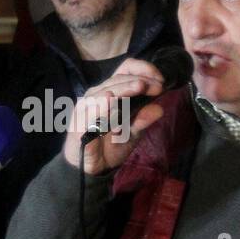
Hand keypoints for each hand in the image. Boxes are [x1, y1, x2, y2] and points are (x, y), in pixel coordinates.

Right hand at [62, 57, 166, 174]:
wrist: (93, 169)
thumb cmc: (111, 146)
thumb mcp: (133, 133)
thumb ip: (142, 120)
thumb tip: (159, 109)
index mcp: (110, 92)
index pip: (124, 70)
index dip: (142, 69)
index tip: (160, 80)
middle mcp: (96, 95)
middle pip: (117, 80)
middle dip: (139, 81)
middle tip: (157, 88)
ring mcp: (86, 107)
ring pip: (105, 92)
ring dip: (124, 89)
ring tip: (140, 87)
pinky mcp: (79, 122)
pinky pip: (91, 112)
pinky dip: (101, 105)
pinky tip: (110, 100)